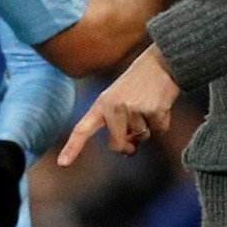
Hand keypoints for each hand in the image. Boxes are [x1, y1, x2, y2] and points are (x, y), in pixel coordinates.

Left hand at [57, 45, 180, 165]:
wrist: (160, 62)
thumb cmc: (138, 84)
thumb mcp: (120, 100)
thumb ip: (118, 125)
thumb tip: (129, 150)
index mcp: (102, 104)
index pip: (83, 128)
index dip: (73, 147)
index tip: (62, 163)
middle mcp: (114, 107)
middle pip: (118, 145)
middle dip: (128, 145)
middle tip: (134, 131)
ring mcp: (134, 109)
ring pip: (143, 138)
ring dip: (149, 127)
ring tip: (148, 103)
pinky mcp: (153, 111)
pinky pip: (160, 130)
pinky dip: (163, 122)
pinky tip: (161, 103)